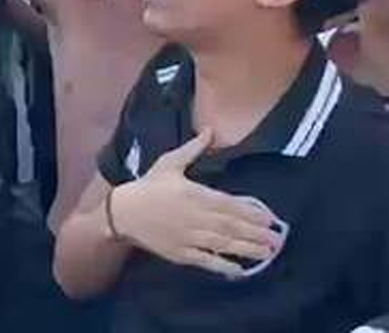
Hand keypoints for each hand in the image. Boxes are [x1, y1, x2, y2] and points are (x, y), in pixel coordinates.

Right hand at [110, 130, 283, 277]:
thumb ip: (193, 149)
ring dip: (247, 249)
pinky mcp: (181, 253)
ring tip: (268, 253)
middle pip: (231, 226)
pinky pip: (206, 260)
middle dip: (256, 233)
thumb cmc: (149, 186)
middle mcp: (195, 217)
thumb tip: (211, 130)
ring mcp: (189, 237)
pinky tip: (240, 270)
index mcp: (194, 194)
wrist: (123, 212)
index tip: (270, 218)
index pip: (229, 204)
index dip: (251, 212)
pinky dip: (223, 265)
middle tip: (278, 239)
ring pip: (223, 244)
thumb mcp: (169, 162)